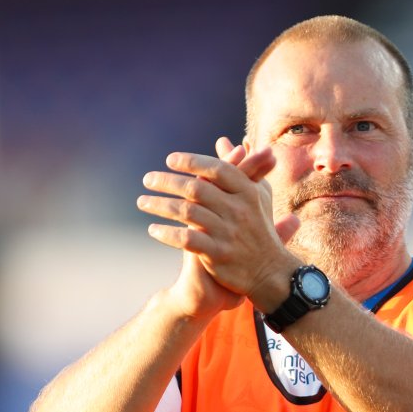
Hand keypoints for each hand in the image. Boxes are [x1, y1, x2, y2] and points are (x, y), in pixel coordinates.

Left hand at [138, 139, 301, 305]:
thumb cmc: (260, 226)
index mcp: (248, 191)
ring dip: (160, 205)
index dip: (192, 162)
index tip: (170, 160)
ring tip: (142, 201)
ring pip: (187, 212)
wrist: (270, 270)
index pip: (217, 169)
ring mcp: (228, 232)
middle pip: (196, 189)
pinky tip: (153, 229)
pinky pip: (187, 239)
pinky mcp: (218, 254)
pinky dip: (167, 233)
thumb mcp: (257, 193)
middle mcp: (239, 210)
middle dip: (167, 182)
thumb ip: (240, 166)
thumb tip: (223, 141)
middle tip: (148, 179)